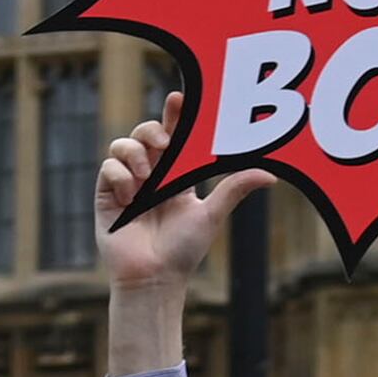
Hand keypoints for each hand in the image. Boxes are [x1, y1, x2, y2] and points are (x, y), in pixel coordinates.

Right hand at [97, 124, 263, 305]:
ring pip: (123, 145)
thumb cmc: (184, 251)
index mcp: (175, 176)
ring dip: (134, 153)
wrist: (155, 277)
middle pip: (146, 134)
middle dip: (152, 130)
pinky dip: (120, 177)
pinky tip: (132, 199)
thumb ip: (234, 189)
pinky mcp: (107, 194)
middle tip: (163, 143)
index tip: (178, 99)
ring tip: (147, 176)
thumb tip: (270, 175)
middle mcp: (150, 175)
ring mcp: (127, 183)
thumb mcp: (211, 215)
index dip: (174, 115)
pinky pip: (108, 168)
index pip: (174, 136)